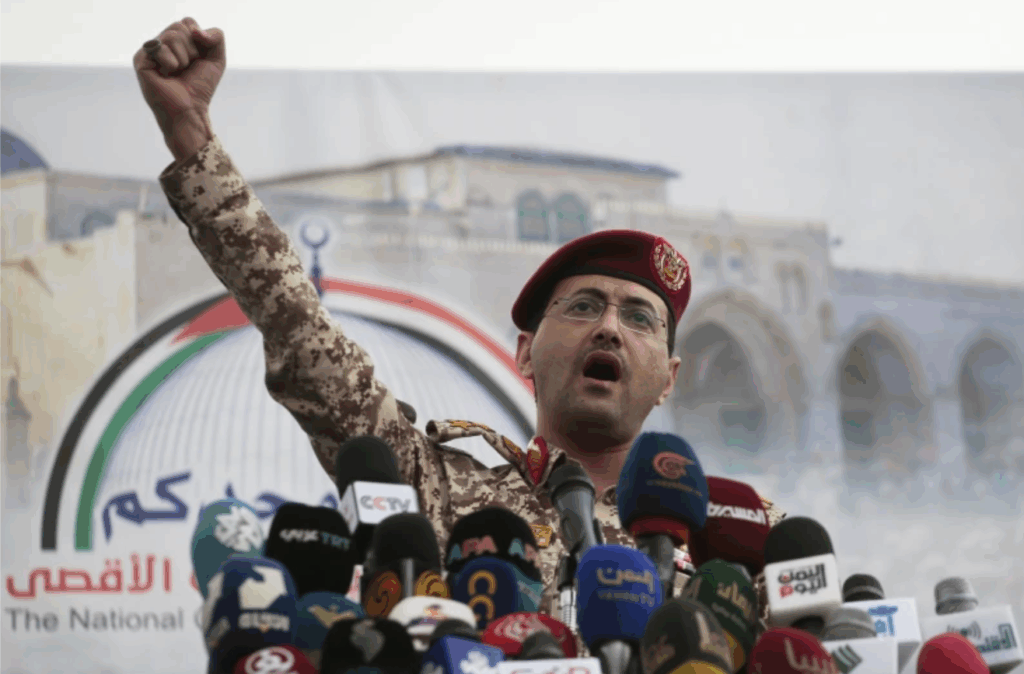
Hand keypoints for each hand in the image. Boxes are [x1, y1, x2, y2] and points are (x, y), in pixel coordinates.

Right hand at [133, 17, 225, 160]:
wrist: (190, 110)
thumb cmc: (200, 87)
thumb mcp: (217, 58)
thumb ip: (216, 36)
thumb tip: (195, 30)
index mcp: (175, 40)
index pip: (188, 22)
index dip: (199, 41)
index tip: (197, 60)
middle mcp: (160, 42)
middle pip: (180, 27)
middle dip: (192, 51)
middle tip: (186, 68)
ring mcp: (149, 50)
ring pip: (172, 35)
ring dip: (183, 59)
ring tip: (176, 72)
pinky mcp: (140, 59)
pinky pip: (160, 48)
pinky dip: (171, 63)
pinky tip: (165, 75)